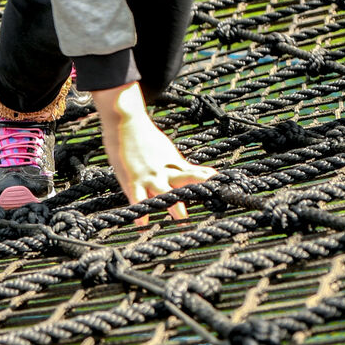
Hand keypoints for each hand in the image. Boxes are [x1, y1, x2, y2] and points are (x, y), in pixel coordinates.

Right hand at [92, 82, 215, 224]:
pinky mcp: (131, 180)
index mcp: (173, 163)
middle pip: (182, 181)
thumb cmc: (146, 136)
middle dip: (193, 192)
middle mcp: (163, 170)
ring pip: (162, 190)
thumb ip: (182, 166)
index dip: (205, 179)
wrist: (125, 121)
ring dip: (172, 203)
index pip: (193, 173)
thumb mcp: (167, 151)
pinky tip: (143, 222)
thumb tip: (205, 174)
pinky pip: (136, 197)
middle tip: (207, 202)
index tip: (219, 184)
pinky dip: (141, 209)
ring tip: (181, 217)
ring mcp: (148, 176)